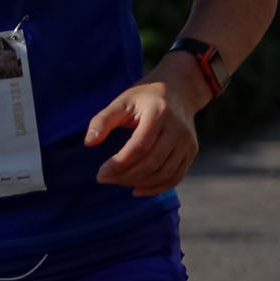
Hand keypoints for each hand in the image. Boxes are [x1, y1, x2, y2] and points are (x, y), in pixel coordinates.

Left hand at [87, 74, 199, 193]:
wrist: (178, 91)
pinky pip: (176, 176)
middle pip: (152, 162)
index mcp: (159, 113)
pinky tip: (137, 190)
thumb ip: (102, 121)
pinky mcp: (191, 151)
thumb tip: (89, 143)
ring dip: (139, 183)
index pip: (139, 146)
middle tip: (104, 179)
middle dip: (125, 176)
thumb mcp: (120, 102)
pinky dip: (157, 188)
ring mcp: (187, 142)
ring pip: (165, 173)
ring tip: (118, 181)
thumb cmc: (143, 97)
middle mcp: (177, 129)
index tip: (100, 173)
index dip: (119, 163)